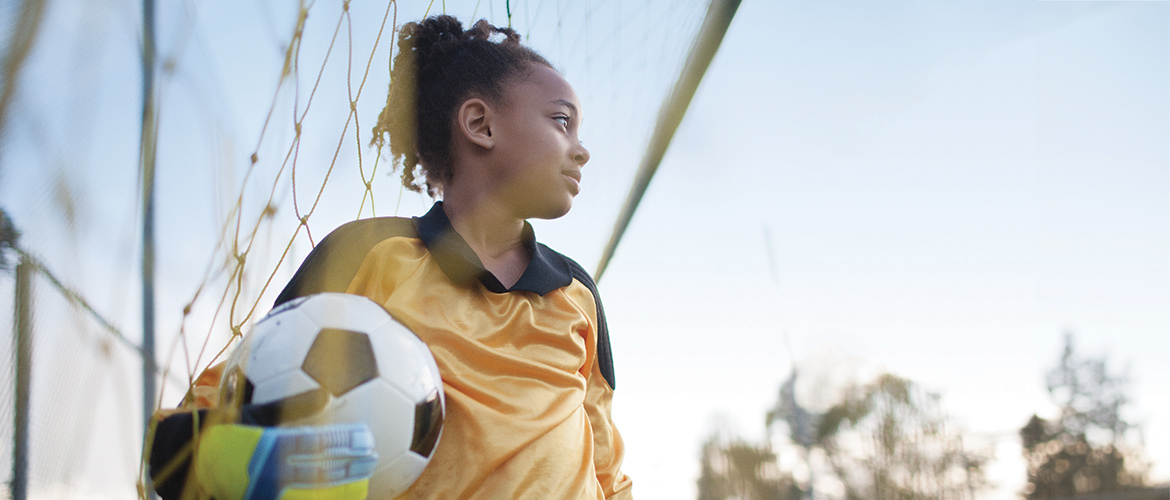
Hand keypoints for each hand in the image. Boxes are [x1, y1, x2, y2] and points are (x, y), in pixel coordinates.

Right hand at [194, 389, 377, 499]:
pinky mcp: (260, 499)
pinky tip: (340, 493)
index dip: (344, 441)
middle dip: (350, 465)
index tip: (367, 436)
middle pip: (320, 471)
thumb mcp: (254, 413)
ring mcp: (265, 490)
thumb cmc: (224, 430)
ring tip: (363, 478)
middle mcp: (270, 471)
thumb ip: (292, 406)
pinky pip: (294, 499)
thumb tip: (328, 394)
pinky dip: (319, 496)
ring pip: (311, 491)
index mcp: (269, 446)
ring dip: (340, 484)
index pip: (316, 444)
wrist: (186, 460)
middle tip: (373, 456)